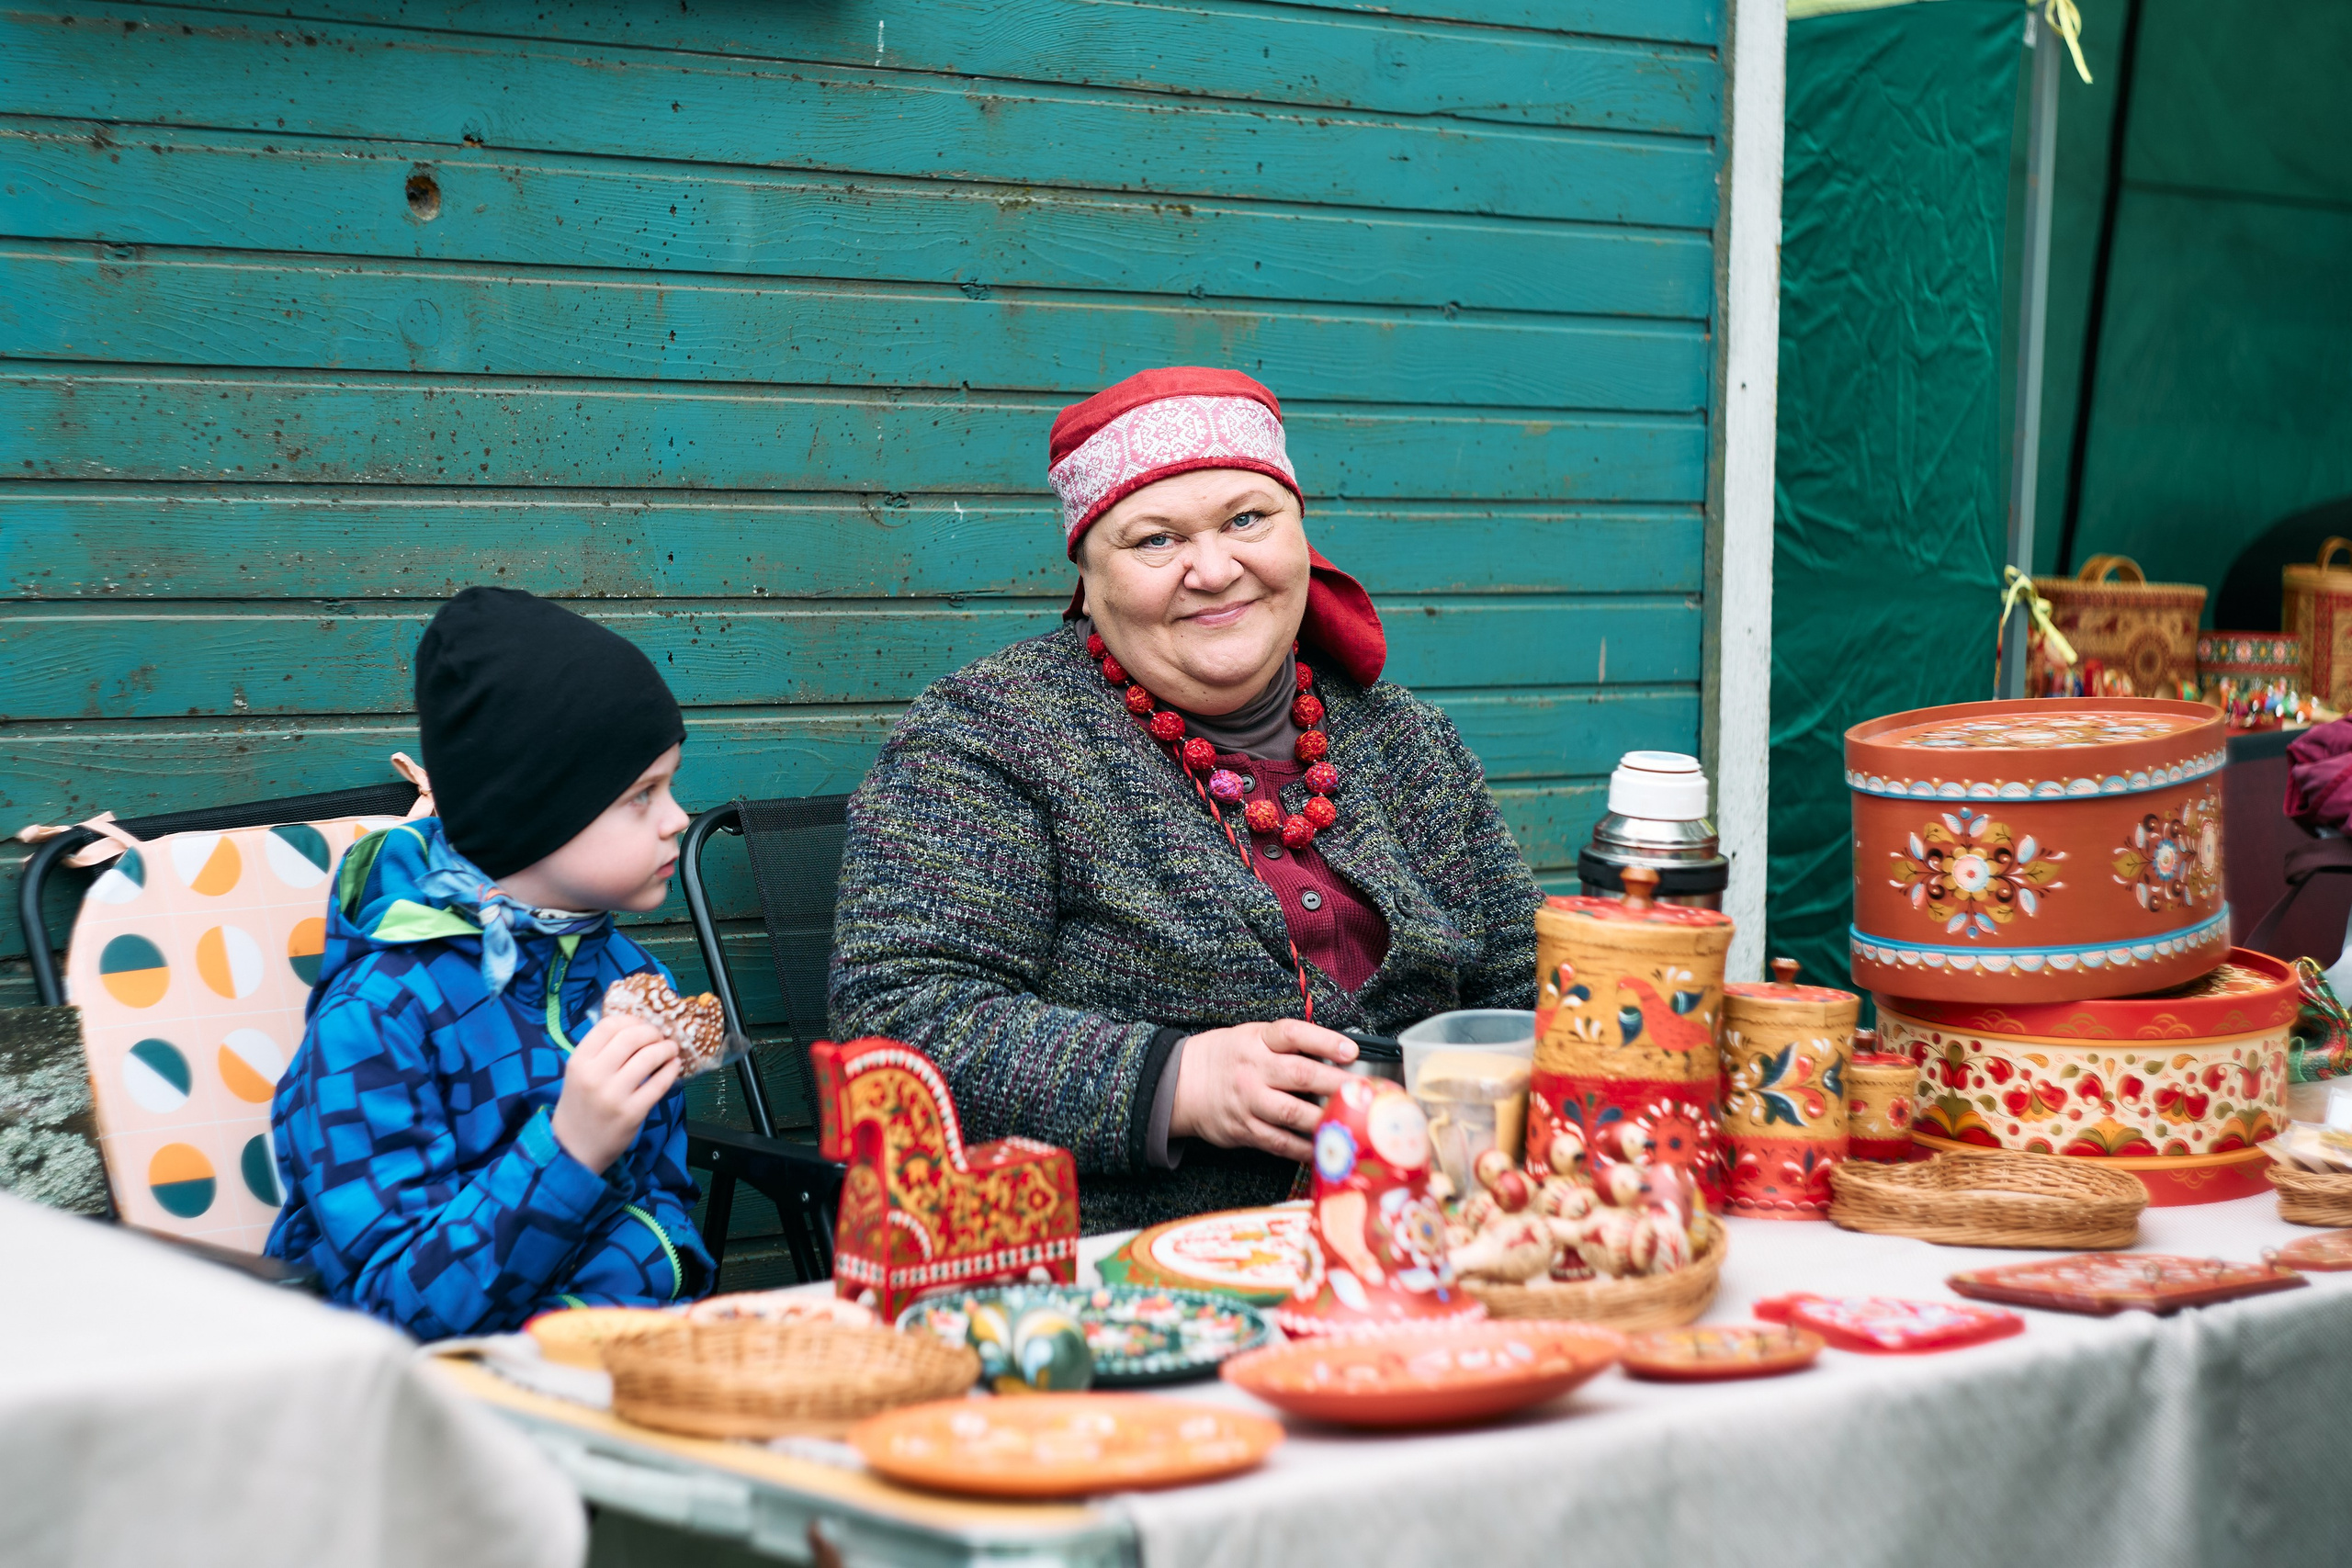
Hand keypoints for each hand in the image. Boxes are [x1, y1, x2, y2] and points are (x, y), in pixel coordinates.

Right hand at [550, 1015, 680, 1174]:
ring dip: (666, 1048)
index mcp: (579, 1061)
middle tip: (660, 1036)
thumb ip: (601, 1051)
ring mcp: (613, 1095)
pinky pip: (659, 1084)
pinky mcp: (632, 1113)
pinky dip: (671, 1070)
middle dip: (652, 1032)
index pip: (608, 1026)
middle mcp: (594, 1075)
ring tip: (671, 1049)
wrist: (574, 1148)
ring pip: (648, 1058)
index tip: (642, 1024)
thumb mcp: (579, 1073)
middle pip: (631, 1037)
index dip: (631, 1020)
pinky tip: (673, 1066)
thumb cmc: (580, 1104)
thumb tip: (637, 1026)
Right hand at [1168, 1020, 1357, 1161]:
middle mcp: (1253, 1070)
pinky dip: (1305, 1147)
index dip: (1325, 1041)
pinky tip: (1326, 1147)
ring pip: (1292, 1113)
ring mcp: (1248, 1102)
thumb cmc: (1228, 1057)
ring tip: (1352, 1123)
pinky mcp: (1244, 1129)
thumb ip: (1289, 1045)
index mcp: (1258, 1040)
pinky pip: (1280, 1142)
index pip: (1293, 1034)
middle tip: (1365, 1092)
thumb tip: (1337, 1058)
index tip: (1352, 1051)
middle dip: (1337, 1085)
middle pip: (1300, 1075)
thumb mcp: (1253, 1037)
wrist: (1181, 1083)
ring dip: (1325, 1119)